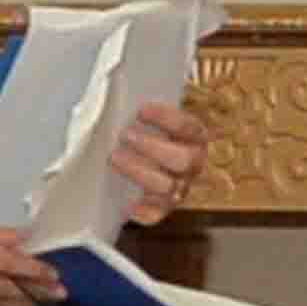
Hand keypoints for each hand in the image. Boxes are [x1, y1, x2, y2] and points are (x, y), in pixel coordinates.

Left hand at [105, 97, 211, 225]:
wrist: (128, 156)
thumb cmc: (134, 129)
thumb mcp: (138, 114)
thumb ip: (134, 105)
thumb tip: (113, 90)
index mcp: (193, 137)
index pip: (189, 127)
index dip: (167, 118)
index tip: (141, 110)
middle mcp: (191, 164)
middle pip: (184, 160)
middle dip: (153, 147)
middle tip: (126, 136)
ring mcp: (178, 188)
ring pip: (169, 186)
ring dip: (141, 172)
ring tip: (116, 158)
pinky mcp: (160, 208)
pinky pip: (156, 215)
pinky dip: (142, 211)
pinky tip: (127, 203)